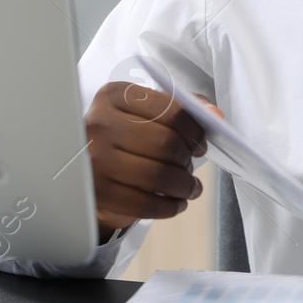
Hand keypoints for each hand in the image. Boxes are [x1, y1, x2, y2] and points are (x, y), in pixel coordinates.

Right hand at [84, 81, 209, 240]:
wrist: (87, 170)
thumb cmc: (125, 137)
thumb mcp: (148, 113)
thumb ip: (185, 108)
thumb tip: (215, 115)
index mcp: (115, 95)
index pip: (169, 109)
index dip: (195, 130)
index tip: (201, 144)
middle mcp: (99, 123)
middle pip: (165, 143)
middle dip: (187, 161)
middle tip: (191, 169)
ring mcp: (94, 159)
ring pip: (158, 176)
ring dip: (184, 186)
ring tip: (189, 188)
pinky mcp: (96, 192)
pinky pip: (144, 204)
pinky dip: (169, 207)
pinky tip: (176, 203)